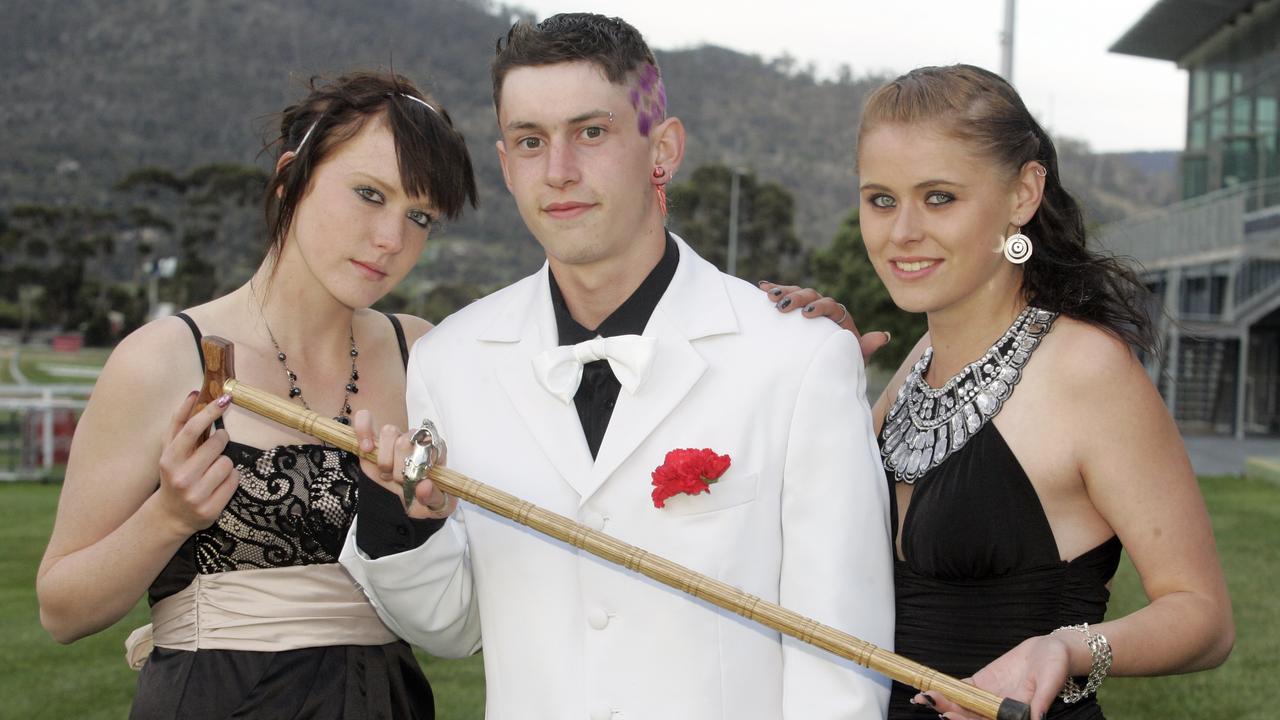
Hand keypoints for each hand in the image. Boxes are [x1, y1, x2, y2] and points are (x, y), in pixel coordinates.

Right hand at [155, 390, 238, 535]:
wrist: (170, 515)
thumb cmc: (174, 474)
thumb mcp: (170, 450)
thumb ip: (180, 423)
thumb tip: (194, 394)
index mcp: (169, 460)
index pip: (192, 430)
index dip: (209, 412)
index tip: (224, 399)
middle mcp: (181, 478)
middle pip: (218, 443)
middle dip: (221, 440)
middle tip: (215, 446)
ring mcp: (196, 496)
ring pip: (228, 463)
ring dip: (225, 463)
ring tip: (211, 471)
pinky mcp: (211, 509)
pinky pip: (235, 480)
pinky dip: (230, 479)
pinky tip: (217, 484)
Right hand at [353, 409, 455, 519]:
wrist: (408, 501)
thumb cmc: (425, 499)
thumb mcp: (436, 505)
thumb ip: (433, 497)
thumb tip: (423, 486)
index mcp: (436, 449)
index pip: (429, 445)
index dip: (417, 468)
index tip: (415, 484)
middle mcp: (416, 438)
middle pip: (405, 441)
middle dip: (399, 469)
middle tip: (400, 482)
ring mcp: (394, 437)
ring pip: (389, 431)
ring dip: (384, 459)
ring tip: (387, 474)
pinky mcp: (373, 439)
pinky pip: (365, 418)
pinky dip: (363, 431)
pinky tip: (366, 449)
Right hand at [757, 281, 890, 362]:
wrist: (827, 365)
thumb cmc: (841, 362)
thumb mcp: (854, 358)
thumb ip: (866, 347)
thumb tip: (884, 336)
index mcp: (839, 316)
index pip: (830, 305)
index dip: (819, 307)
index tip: (807, 315)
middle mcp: (823, 307)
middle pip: (811, 295)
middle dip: (797, 298)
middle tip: (783, 306)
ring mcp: (807, 307)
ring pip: (797, 293)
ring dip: (784, 292)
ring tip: (770, 296)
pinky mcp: (794, 310)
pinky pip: (785, 296)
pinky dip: (775, 290)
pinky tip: (762, 287)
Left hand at [915, 633, 1070, 719]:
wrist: (1052, 650)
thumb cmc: (1056, 667)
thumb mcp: (1050, 683)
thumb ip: (1040, 702)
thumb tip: (1035, 719)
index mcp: (1016, 715)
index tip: (950, 716)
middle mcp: (1000, 711)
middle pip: (971, 716)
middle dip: (949, 711)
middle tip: (929, 702)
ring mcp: (990, 698)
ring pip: (964, 705)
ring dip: (944, 703)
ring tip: (923, 698)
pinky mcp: (984, 684)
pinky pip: (964, 690)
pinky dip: (949, 690)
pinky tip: (933, 688)